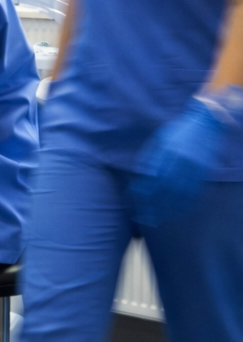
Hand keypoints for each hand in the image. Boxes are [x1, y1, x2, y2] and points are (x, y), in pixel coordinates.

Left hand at [130, 87, 242, 225]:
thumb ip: (150, 158)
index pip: (151, 180)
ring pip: (180, 196)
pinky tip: (177, 212)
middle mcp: (182, 163)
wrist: (207, 122)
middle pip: (165, 191)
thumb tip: (141, 178)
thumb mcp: (160, 140)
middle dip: (152, 206)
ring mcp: (196, 169)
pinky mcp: (206, 174)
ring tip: (157, 219)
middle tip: (143, 216)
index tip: (134, 201)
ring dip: (168, 210)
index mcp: (167, 153)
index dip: (142, 193)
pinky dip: (185, 206)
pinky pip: (196, 195)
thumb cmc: (179, 130)